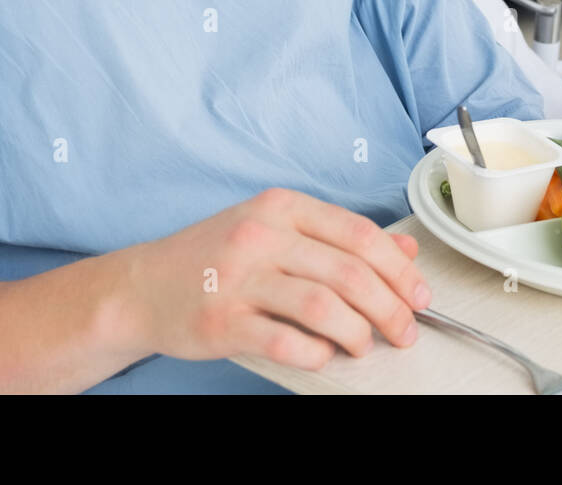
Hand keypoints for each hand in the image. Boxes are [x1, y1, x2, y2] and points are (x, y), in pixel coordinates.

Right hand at [126, 188, 431, 369]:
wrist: (142, 287)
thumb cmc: (214, 257)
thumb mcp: (276, 230)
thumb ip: (338, 238)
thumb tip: (403, 250)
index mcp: (280, 207)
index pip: (359, 233)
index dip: (399, 268)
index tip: (419, 295)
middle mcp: (260, 236)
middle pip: (349, 271)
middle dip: (390, 306)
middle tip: (405, 330)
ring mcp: (239, 279)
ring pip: (323, 305)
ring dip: (358, 332)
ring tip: (364, 344)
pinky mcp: (221, 322)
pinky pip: (284, 341)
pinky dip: (315, 353)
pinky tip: (322, 354)